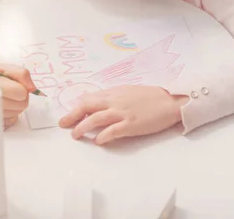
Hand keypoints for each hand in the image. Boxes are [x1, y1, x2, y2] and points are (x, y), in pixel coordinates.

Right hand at [0, 63, 36, 128]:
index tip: (12, 82)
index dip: (20, 86)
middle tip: (9, 88)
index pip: (21, 93)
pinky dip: (11, 112)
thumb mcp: (4, 67)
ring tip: (4, 95)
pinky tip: (3, 104)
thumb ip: (22, 74)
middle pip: (23, 104)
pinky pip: (13, 120)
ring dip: (16, 104)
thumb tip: (33, 89)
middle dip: (20, 96)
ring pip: (19, 112)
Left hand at [58, 85, 188, 144]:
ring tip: (75, 135)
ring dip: (83, 127)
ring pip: (96, 118)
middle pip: (87, 106)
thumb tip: (92, 100)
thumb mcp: (125, 91)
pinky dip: (103, 136)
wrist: (170, 100)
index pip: (88, 98)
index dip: (75, 107)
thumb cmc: (148, 96)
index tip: (68, 115)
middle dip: (72, 115)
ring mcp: (123, 113)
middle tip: (63, 124)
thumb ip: (109, 96)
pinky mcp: (132, 124)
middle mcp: (114, 101)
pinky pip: (114, 130)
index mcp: (112, 93)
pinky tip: (97, 141)